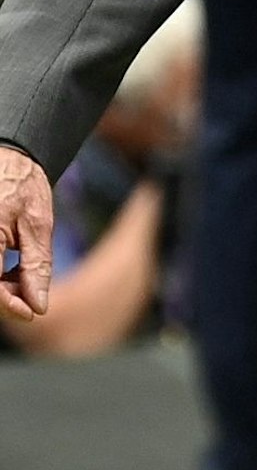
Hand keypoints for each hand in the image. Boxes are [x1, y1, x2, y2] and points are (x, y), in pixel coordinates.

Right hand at [0, 146, 53, 325]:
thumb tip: (38, 305)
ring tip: (22, 275)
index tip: (31, 313)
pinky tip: (10, 268)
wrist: (9, 156)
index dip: (8, 306)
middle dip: (4, 296)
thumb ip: (36, 267)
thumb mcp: (38, 225)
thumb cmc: (23, 184)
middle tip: (30, 290)